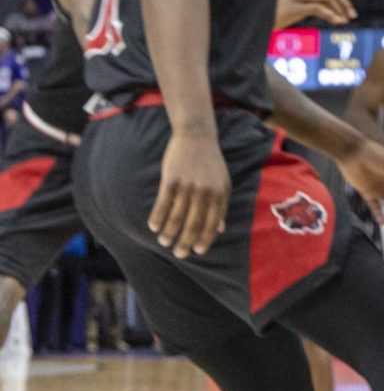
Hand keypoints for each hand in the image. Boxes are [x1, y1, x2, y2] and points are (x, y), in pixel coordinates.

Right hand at [150, 131, 231, 259]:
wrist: (197, 137)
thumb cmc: (211, 163)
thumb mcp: (222, 183)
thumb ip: (221, 206)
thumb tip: (220, 229)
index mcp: (220, 193)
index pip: (213, 222)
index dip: (205, 238)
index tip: (198, 251)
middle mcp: (205, 191)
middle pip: (194, 222)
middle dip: (186, 241)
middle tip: (179, 254)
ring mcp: (188, 185)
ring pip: (177, 215)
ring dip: (169, 232)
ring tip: (163, 242)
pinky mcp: (172, 178)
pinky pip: (163, 202)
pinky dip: (158, 217)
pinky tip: (153, 227)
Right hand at [275, 0, 360, 27]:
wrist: (261, 19)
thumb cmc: (282, 13)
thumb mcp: (302, 4)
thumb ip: (318, 2)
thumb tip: (341, 11)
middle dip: (345, 2)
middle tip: (352, 15)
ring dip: (339, 9)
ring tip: (344, 21)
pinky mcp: (294, 6)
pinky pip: (318, 8)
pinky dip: (330, 15)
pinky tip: (336, 22)